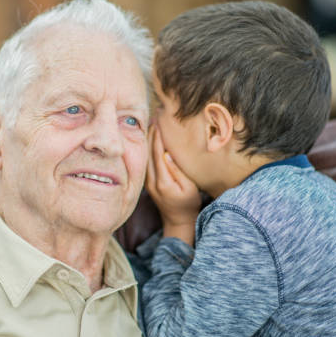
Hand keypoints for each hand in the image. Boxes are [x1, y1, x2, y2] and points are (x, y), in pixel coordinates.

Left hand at [146, 124, 200, 245]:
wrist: (178, 221)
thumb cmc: (188, 204)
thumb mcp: (190, 188)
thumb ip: (178, 171)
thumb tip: (167, 154)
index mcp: (162, 182)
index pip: (158, 154)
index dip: (158, 136)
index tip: (160, 121)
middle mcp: (151, 181)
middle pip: (148, 152)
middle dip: (151, 133)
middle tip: (155, 115)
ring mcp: (147, 181)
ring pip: (145, 155)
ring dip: (148, 138)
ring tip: (152, 122)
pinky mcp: (148, 181)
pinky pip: (146, 161)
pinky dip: (148, 147)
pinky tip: (151, 137)